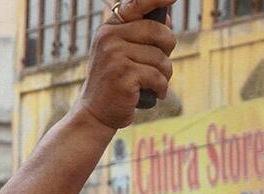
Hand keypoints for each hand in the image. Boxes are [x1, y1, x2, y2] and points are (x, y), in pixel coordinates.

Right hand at [74, 0, 177, 129]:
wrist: (96, 112)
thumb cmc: (115, 82)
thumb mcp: (123, 54)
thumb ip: (140, 36)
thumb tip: (167, 17)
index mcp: (110, 28)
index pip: (136, 6)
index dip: (156, 0)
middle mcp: (110, 37)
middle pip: (159, 32)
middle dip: (168, 51)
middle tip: (159, 66)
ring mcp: (114, 54)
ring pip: (161, 58)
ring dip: (165, 75)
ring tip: (154, 84)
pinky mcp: (123, 74)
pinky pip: (158, 77)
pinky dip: (161, 88)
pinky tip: (154, 94)